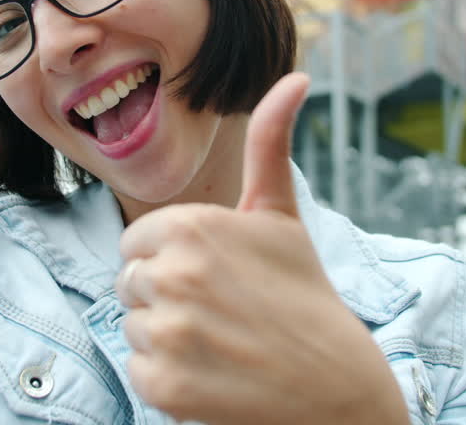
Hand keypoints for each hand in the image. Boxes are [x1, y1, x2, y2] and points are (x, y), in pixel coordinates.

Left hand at [116, 73, 406, 424]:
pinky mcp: (165, 386)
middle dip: (166, 298)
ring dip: (167, 340)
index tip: (214, 277)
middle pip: (130, 284)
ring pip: (133, 328)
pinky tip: (213, 375)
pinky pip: (138, 371)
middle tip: (220, 313)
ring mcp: (169, 332)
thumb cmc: (302, 294)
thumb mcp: (280, 215)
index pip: (137, 243)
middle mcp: (175, 274)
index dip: (171, 261)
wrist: (335, 388)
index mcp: (192, 225)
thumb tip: (296, 77)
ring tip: (220, 344)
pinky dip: (169, 379)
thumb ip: (270, 143)